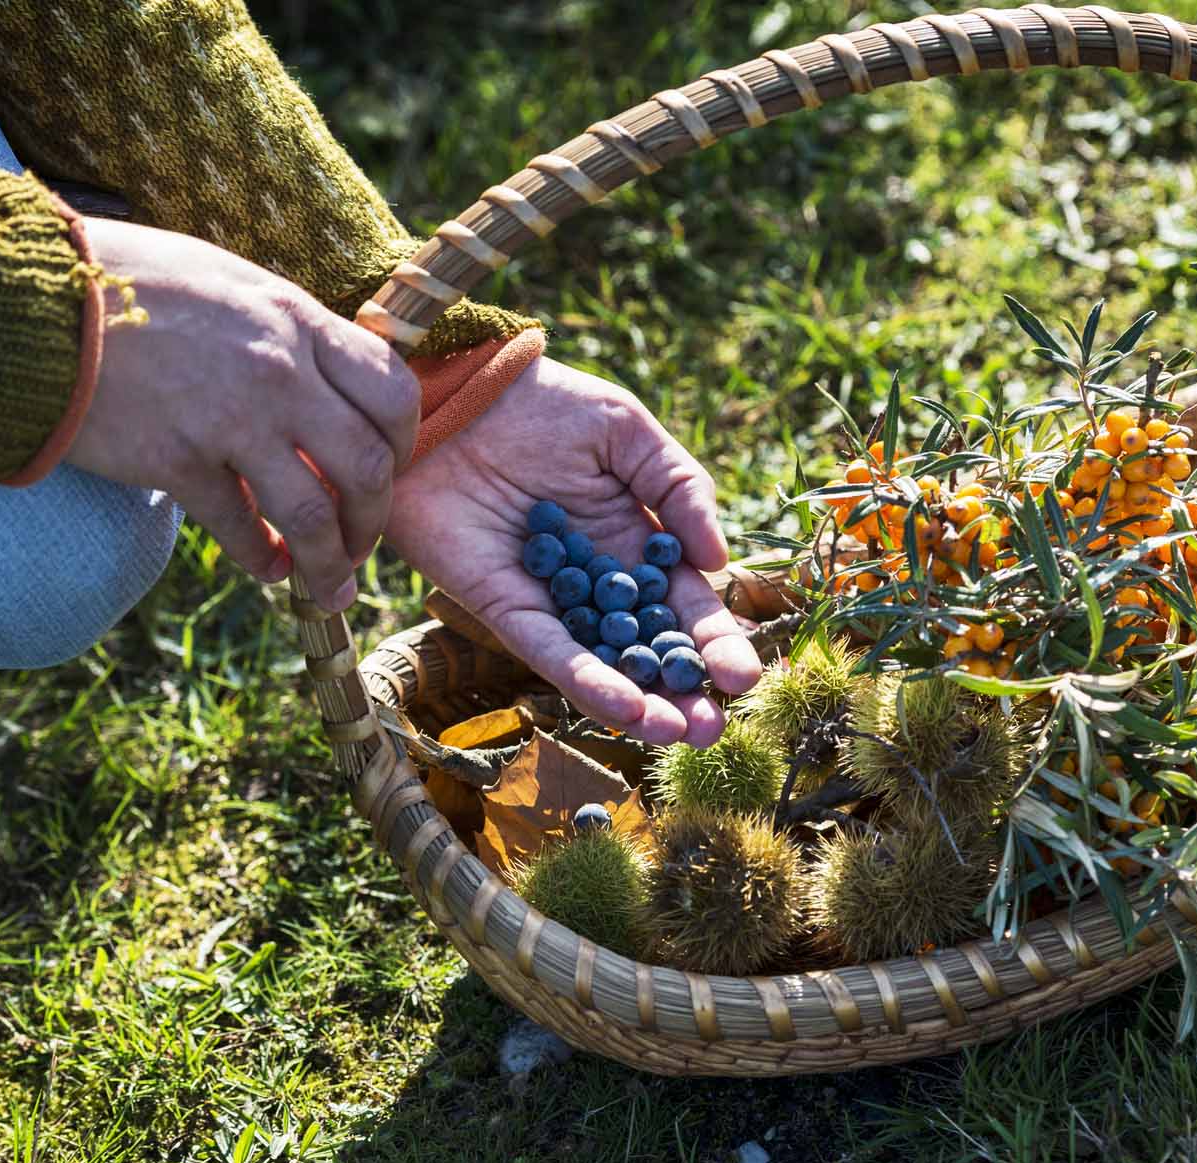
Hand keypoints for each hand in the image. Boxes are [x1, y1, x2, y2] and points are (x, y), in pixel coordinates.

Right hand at [65, 218, 417, 613]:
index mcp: (296, 320)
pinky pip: (242, 529)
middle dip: (374, 518)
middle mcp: (279, 372)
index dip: (403, 443)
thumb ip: (282, 328)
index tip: (390, 468)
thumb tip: (320, 370)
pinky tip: (267, 569)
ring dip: (328, 561)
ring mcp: (231, 420)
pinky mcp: (178, 462)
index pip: (392, 391)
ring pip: (314, 514)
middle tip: (361, 542)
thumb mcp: (228, 281)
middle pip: (368, 466)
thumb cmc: (126, 281)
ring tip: (328, 585)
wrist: (36, 299)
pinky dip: (262, 560)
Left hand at [386, 359, 762, 746]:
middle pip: (649, 651)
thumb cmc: (543, 404)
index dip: (714, 642)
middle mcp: (598, 585)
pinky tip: (623, 709)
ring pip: (603, 666)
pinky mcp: (503, 609)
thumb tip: (717, 560)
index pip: (684, 607)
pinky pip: (550, 653)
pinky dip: (586, 682)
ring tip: (680, 733)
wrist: (454, 396)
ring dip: (642, 705)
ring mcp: (553, 602)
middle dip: (684, 691)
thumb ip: (680, 488)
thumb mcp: (627, 433)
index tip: (742, 678)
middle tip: (714, 727)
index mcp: (637, 546)